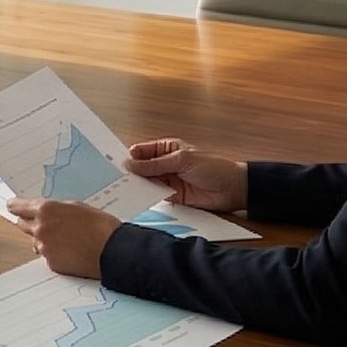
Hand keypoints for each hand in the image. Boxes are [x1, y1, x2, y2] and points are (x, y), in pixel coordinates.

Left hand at [8, 196, 117, 277]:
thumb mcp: (76, 207)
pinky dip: (55, 254)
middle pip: (22, 224)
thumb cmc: (100, 226)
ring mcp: (44, 248)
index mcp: (45, 210)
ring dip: (45, 240)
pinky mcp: (51, 263)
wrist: (114, 251)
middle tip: (44, 223)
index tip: (13, 207)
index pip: (17, 207)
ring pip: (36, 241)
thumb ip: (55, 210)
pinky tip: (71, 252)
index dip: (15, 207)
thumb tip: (44, 213)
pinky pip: (47, 256)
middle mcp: (40, 229)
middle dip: (30, 223)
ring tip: (67, 239)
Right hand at [124, 138, 248, 212]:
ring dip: (136, 184)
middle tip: (113, 177)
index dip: (129, 156)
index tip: (115, 163)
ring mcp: (167, 180)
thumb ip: (155, 164)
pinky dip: (145, 196)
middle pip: (141, 167)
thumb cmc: (212, 167)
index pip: (142, 151)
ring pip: (145, 181)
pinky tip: (135, 197)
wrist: (232, 189)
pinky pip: (154, 195)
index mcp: (166, 149)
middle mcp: (164, 164)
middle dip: (130, 171)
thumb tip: (131, 164)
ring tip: (120, 188)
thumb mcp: (182, 161)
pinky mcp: (171, 195)